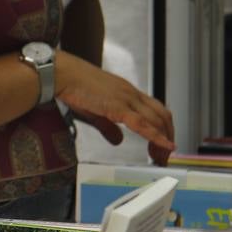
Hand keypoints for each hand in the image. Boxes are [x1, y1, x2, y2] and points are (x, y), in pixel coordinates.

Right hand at [55, 53, 175, 164]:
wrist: (63, 74)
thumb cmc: (74, 87)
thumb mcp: (95, 111)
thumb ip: (108, 127)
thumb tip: (118, 140)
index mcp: (127, 92)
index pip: (155, 109)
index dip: (163, 128)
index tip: (162, 145)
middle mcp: (131, 94)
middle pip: (162, 115)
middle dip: (168, 136)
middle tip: (165, 156)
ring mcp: (126, 98)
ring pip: (157, 119)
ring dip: (164, 139)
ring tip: (163, 157)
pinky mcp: (117, 106)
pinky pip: (142, 123)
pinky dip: (156, 135)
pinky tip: (164, 145)